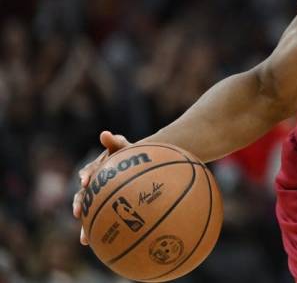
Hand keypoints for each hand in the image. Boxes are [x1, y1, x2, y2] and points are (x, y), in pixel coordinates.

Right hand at [72, 130, 131, 244]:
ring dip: (85, 226)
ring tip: (85, 239)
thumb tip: (105, 133)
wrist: (137, 166)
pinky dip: (97, 231)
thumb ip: (115, 141)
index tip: (85, 181)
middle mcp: (93, 185)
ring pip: (89, 213)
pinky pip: (100, 220)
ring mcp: (98, 198)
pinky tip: (96, 244)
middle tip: (78, 212)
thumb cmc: (130, 155)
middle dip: (79, 204)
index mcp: (97, 169)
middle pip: (82, 196)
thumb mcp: (124, 147)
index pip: (88, 171)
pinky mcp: (104, 208)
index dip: (86, 176)